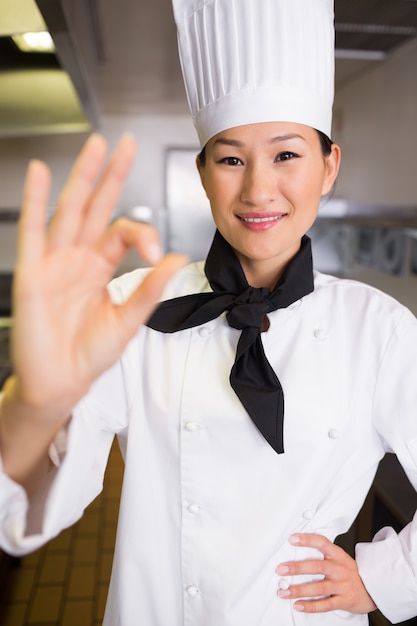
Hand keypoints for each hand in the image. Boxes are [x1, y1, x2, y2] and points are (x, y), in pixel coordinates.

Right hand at [11, 133, 186, 418]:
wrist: (61, 381)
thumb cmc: (90, 353)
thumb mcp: (128, 320)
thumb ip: (150, 288)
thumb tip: (178, 258)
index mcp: (100, 267)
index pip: (123, 232)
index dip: (143, 234)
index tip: (158, 255)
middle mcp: (77, 258)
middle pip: (96, 206)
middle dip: (110, 174)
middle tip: (124, 143)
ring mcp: (54, 262)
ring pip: (69, 210)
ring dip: (81, 177)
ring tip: (94, 145)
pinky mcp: (33, 273)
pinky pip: (33, 232)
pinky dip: (36, 202)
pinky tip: (42, 174)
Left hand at [276, 533, 376, 614]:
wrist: (372, 589)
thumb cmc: (349, 572)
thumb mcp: (339, 558)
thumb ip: (322, 554)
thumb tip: (295, 549)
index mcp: (338, 555)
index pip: (322, 543)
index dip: (307, 540)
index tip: (292, 539)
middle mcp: (340, 569)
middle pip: (317, 566)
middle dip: (297, 568)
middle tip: (281, 569)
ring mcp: (342, 586)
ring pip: (319, 588)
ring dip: (299, 590)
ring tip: (283, 591)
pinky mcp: (344, 601)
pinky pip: (325, 604)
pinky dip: (310, 606)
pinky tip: (298, 605)